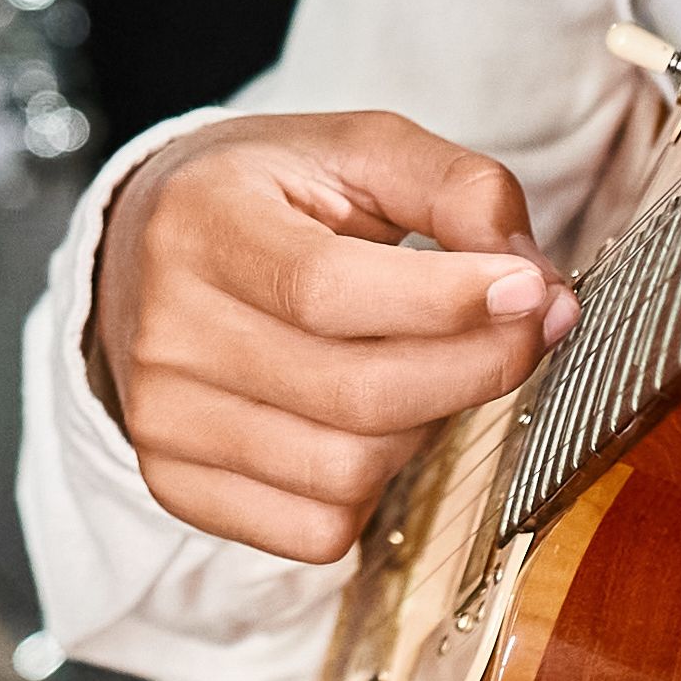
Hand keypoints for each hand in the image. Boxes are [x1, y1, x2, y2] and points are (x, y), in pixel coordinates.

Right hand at [89, 112, 577, 560]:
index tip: (533, 293)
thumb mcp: (360, 150)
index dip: (446, 303)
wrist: (146, 250)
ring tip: (427, 370)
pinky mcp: (175, 484)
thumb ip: (458, 189)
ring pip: (348, 472)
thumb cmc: (269, 197)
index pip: (327, 288)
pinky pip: (317, 530)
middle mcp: (164, 329)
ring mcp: (162, 418)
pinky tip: (367, 426)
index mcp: (200, 222)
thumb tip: (534, 285)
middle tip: (529, 331)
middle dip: (476, 368)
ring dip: (425, 428)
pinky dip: (371, 491)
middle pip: (355, 393)